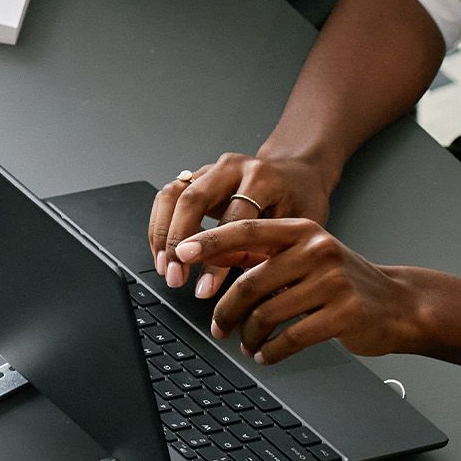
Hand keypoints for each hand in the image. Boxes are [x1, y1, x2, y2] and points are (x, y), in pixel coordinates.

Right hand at [147, 151, 336, 293]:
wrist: (296, 173)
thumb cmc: (301, 202)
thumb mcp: (298, 228)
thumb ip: (269, 254)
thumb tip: (244, 292)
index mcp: (263, 179)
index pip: (231, 221)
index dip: (216, 260)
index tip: (205, 289)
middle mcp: (233, 168)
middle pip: (194, 200)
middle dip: (178, 243)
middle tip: (176, 278)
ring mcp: (212, 168)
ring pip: (173, 193)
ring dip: (162, 234)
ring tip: (165, 267)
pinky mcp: (197, 175)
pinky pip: (168, 195)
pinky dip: (159, 225)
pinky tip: (162, 252)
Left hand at [177, 219, 428, 363]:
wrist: (399, 303)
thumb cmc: (344, 281)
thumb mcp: (309, 256)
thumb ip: (269, 256)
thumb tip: (214, 261)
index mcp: (302, 230)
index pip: (247, 232)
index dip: (211, 242)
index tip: (182, 253)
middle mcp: (316, 249)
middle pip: (251, 281)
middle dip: (226, 309)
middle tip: (217, 326)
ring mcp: (332, 281)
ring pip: (268, 312)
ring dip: (249, 335)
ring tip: (246, 344)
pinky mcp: (343, 313)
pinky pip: (292, 337)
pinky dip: (271, 351)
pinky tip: (267, 355)